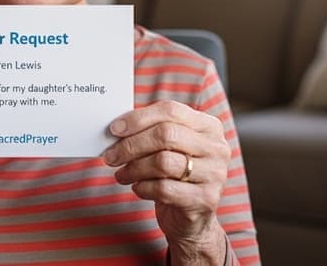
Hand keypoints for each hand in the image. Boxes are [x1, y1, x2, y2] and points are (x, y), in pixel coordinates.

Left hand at [103, 100, 230, 247]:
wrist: (193, 216)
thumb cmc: (176, 174)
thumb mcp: (170, 147)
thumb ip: (151, 131)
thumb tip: (117, 127)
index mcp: (208, 125)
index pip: (170, 110)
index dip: (138, 118)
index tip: (114, 129)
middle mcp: (216, 147)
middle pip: (166, 135)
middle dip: (131, 145)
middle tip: (110, 155)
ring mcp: (215, 174)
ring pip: (163, 162)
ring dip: (134, 168)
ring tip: (121, 174)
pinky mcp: (206, 199)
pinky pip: (164, 189)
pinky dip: (143, 187)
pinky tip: (137, 187)